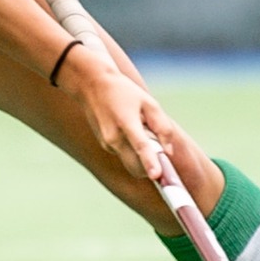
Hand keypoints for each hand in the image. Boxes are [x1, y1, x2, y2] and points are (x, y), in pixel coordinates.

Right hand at [61, 46, 181, 182]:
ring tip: (141, 132)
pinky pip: (124, 155)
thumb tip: (167, 151)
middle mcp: (114, 137)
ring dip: (141, 158)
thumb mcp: (149, 102)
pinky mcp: (105, 145)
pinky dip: (132, 150)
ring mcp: (107, 143)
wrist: (91, 85)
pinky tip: (129, 130)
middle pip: (136, 167)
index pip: (140, 146)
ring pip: (130, 163)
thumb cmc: (124, 92)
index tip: (156, 175)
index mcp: (126, 122)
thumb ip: (162, 127)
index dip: (150, 162)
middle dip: (150, 169)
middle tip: (161, 158)